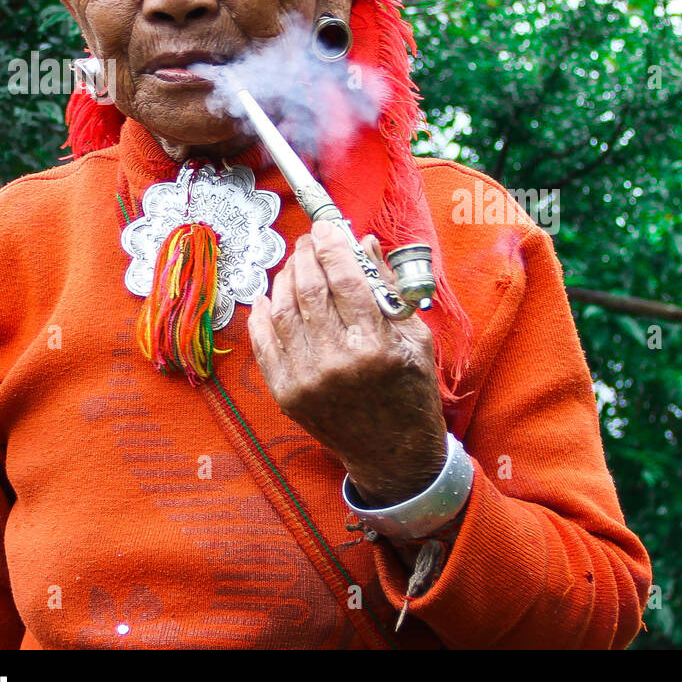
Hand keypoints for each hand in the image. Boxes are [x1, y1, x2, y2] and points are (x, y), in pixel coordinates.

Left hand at [248, 219, 447, 505]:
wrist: (393, 454)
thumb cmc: (411, 391)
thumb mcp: (417, 339)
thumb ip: (390, 289)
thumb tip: (364, 243)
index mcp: (376, 347)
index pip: (345, 280)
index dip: (333, 246)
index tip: (328, 227)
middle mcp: (337, 363)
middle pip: (309, 288)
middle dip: (306, 254)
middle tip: (310, 240)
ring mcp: (307, 380)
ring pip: (283, 310)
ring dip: (285, 277)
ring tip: (295, 264)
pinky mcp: (288, 394)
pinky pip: (264, 342)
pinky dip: (264, 313)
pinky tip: (271, 295)